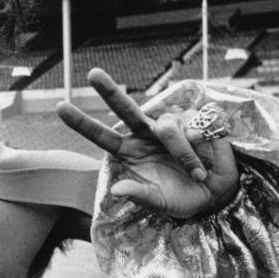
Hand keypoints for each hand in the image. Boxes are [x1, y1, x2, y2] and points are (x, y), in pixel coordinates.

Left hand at [56, 68, 238, 218]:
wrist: (218, 193)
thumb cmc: (183, 197)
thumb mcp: (160, 203)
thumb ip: (139, 195)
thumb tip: (117, 189)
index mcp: (130, 151)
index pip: (101, 136)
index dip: (82, 123)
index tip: (60, 106)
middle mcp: (146, 133)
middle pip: (124, 108)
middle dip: (109, 90)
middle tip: (93, 74)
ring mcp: (169, 124)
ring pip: (168, 127)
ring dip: (183, 152)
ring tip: (196, 172)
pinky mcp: (194, 119)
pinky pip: (193, 127)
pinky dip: (199, 147)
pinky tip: (206, 159)